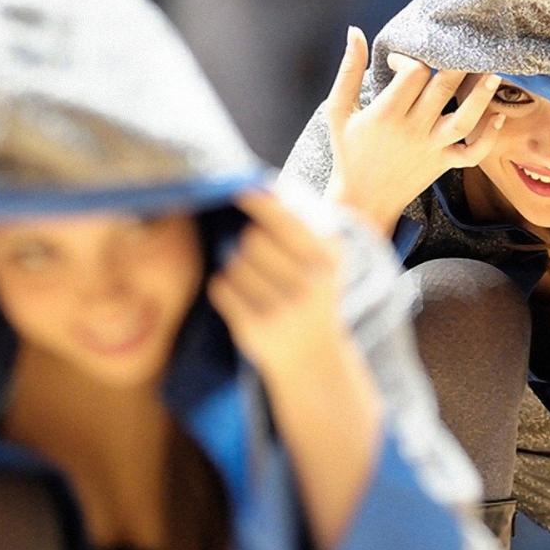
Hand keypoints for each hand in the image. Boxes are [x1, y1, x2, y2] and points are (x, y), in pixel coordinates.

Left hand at [209, 192, 357, 381]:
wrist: (314, 361)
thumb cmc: (314, 299)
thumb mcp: (326, 264)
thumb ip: (306, 226)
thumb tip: (271, 188)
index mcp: (327, 263)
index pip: (285, 221)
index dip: (260, 204)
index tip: (241, 191)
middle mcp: (309, 285)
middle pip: (254, 240)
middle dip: (251, 245)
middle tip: (263, 261)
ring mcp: (282, 309)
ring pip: (235, 264)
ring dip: (238, 269)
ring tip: (257, 285)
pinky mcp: (255, 329)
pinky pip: (222, 289)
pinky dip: (225, 289)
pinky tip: (242, 298)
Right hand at [325, 27, 504, 233]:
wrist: (363, 199)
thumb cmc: (349, 151)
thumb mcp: (339, 110)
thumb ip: (349, 71)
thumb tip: (355, 31)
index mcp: (386, 114)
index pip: (412, 75)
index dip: (410, 59)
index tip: (400, 61)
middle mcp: (412, 130)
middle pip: (442, 90)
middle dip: (457, 66)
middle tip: (467, 48)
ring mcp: (432, 148)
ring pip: (464, 120)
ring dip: (481, 96)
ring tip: (493, 73)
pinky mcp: (444, 164)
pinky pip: (472, 153)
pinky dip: (488, 138)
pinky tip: (498, 117)